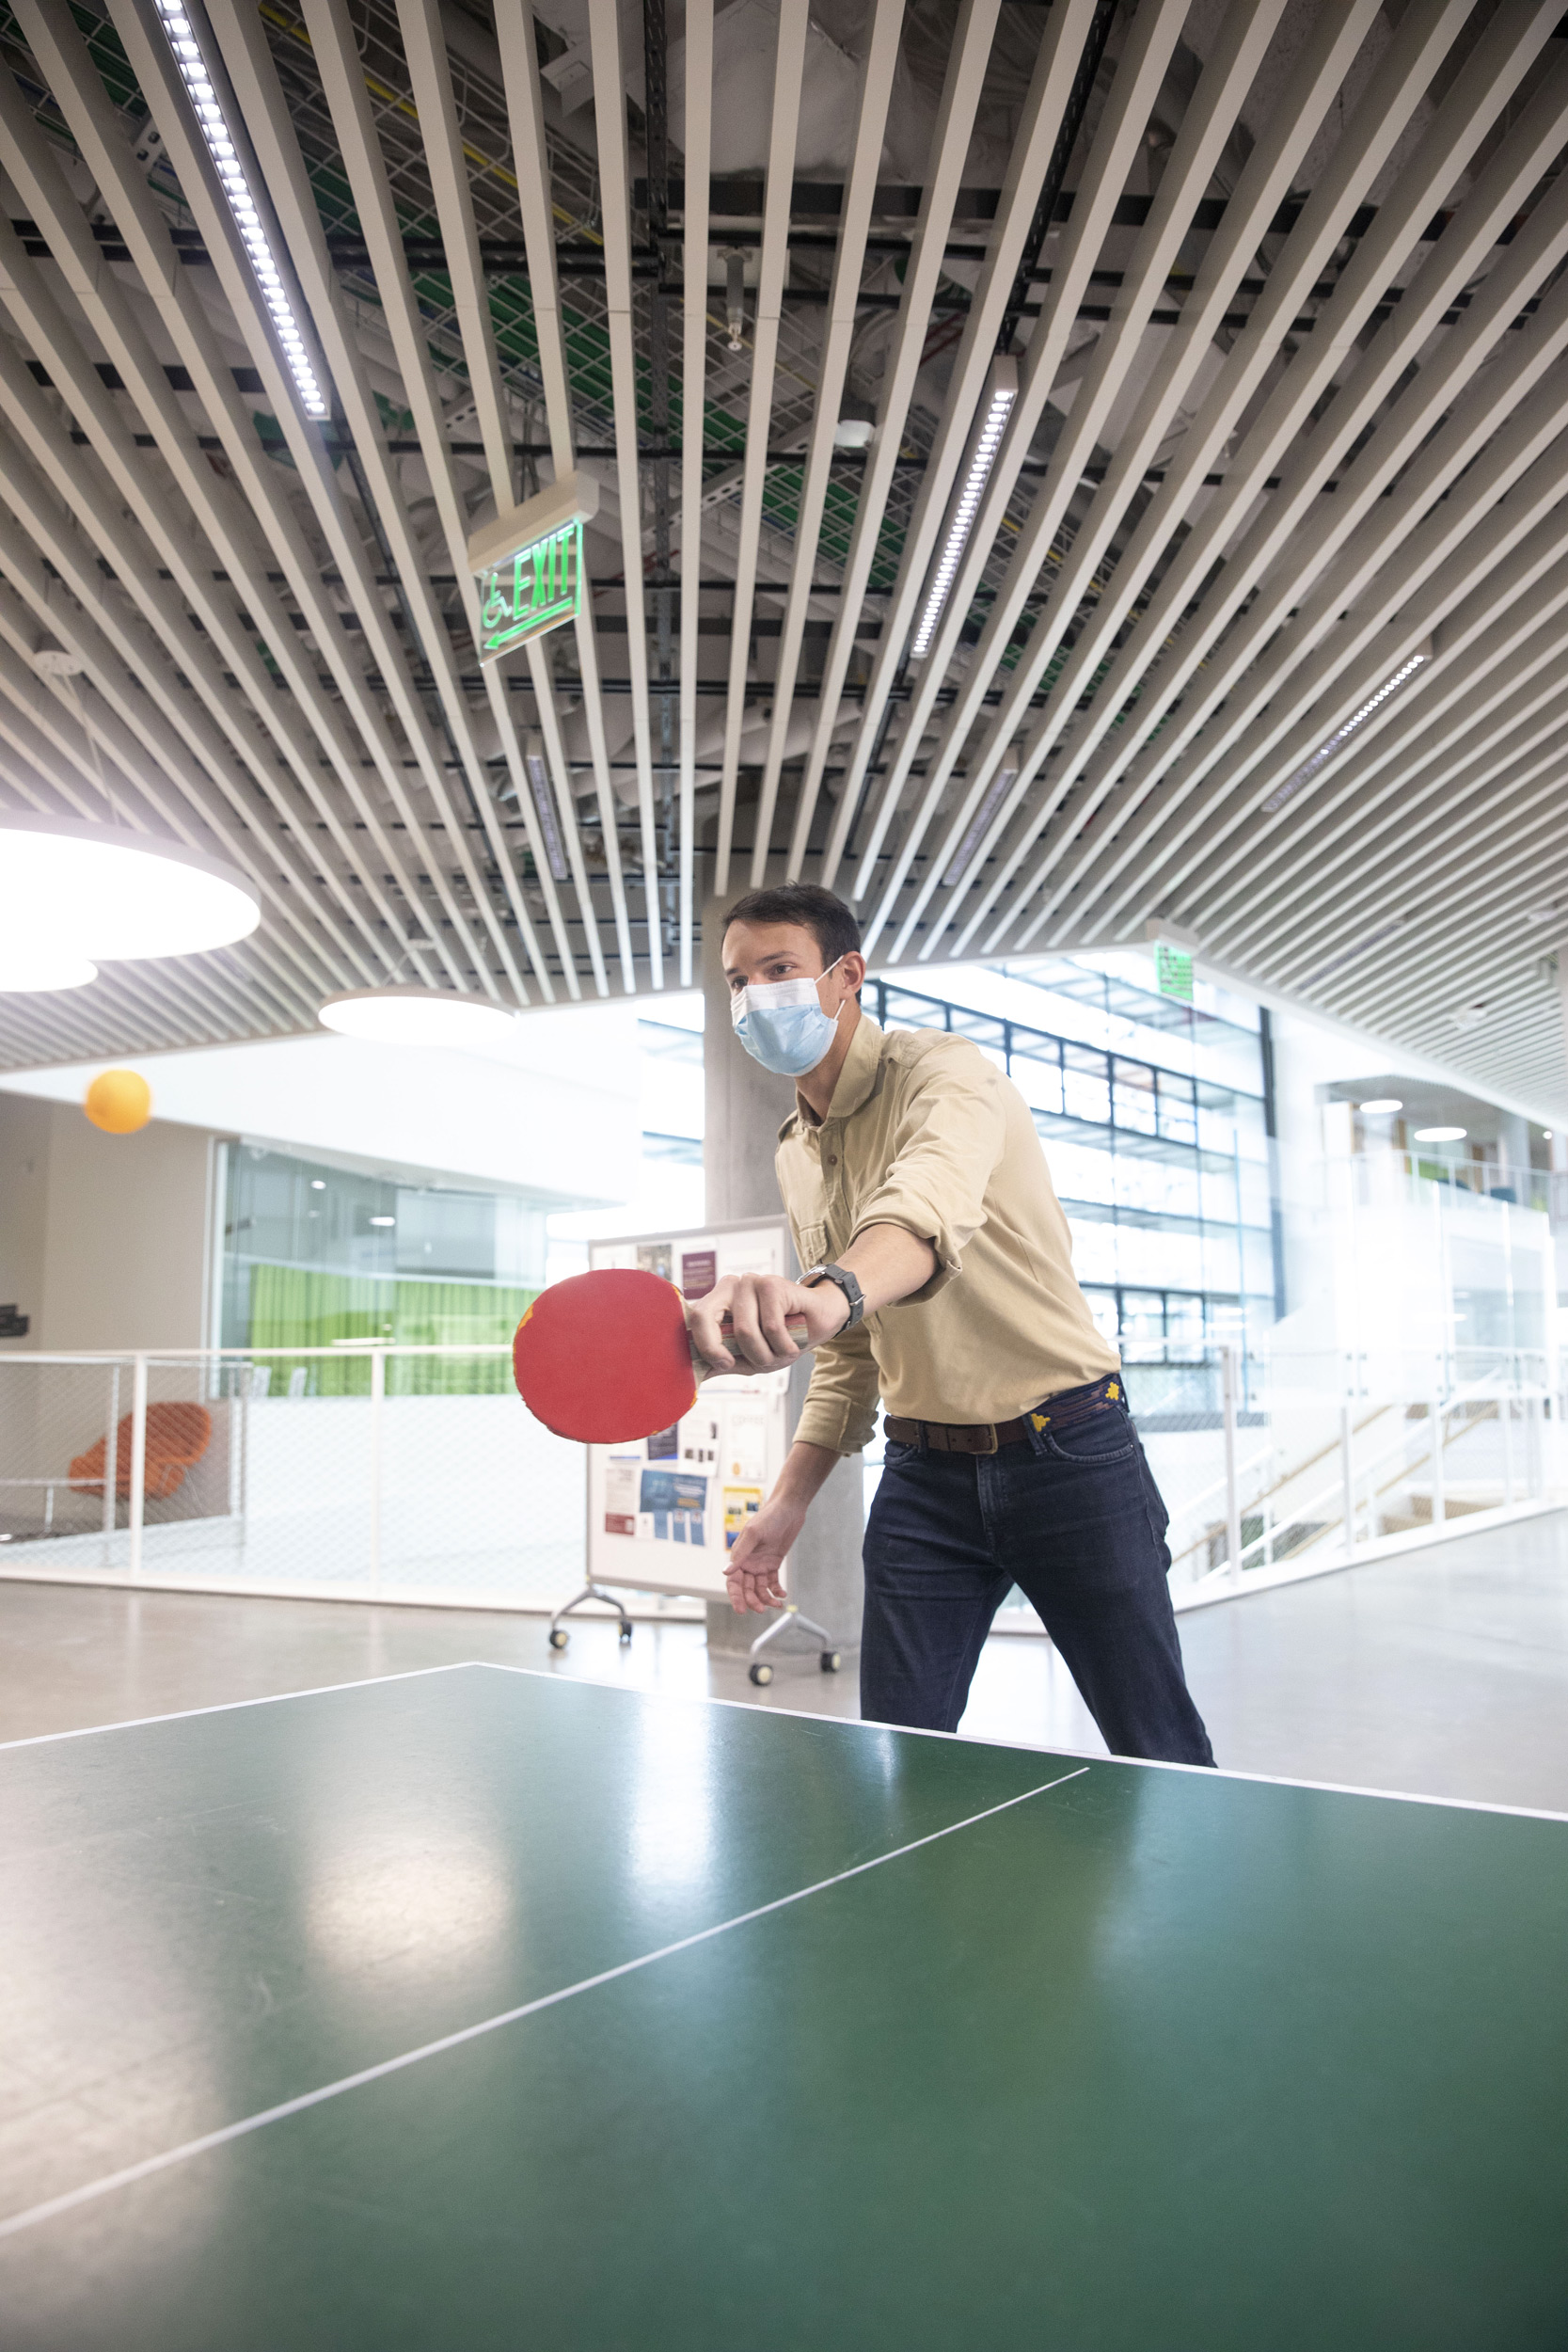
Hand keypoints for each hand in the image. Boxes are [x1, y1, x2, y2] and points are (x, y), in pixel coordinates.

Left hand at [686, 1270, 847, 1376]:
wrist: (820, 1322)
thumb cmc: (781, 1339)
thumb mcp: (747, 1358)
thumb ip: (721, 1362)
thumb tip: (693, 1375)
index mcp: (719, 1300)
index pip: (695, 1319)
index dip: (704, 1347)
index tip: (725, 1364)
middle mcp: (730, 1285)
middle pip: (705, 1317)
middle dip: (722, 1350)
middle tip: (745, 1363)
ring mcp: (750, 1282)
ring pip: (744, 1331)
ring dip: (766, 1355)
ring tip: (781, 1352)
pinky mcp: (772, 1284)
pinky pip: (771, 1327)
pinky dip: (784, 1346)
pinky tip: (793, 1343)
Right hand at [724, 1490, 806, 1613]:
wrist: (788, 1509)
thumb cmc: (768, 1517)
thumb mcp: (753, 1534)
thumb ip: (740, 1553)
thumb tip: (726, 1572)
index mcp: (739, 1556)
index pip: (733, 1581)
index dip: (735, 1596)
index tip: (741, 1610)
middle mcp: (748, 1562)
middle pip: (747, 1588)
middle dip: (753, 1600)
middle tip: (761, 1609)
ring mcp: (761, 1564)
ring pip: (760, 1588)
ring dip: (766, 1598)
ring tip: (776, 1604)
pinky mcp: (773, 1564)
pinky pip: (772, 1582)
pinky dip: (776, 1590)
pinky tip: (782, 1595)